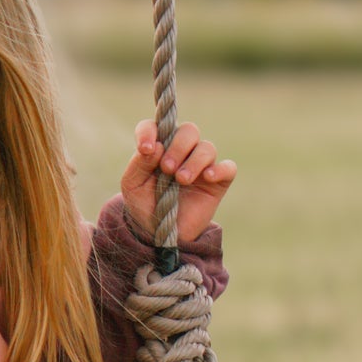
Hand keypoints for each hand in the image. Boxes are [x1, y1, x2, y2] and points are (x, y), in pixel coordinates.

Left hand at [121, 120, 235, 244]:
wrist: (159, 234)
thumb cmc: (144, 205)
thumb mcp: (133, 186)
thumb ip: (139, 164)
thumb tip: (155, 146)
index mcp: (158, 147)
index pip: (156, 126)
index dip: (150, 131)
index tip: (145, 148)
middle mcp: (182, 151)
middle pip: (188, 131)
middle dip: (177, 146)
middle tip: (167, 168)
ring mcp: (201, 165)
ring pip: (207, 147)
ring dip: (194, 161)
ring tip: (181, 180)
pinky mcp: (218, 182)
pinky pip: (228, 168)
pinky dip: (220, 169)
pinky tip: (208, 176)